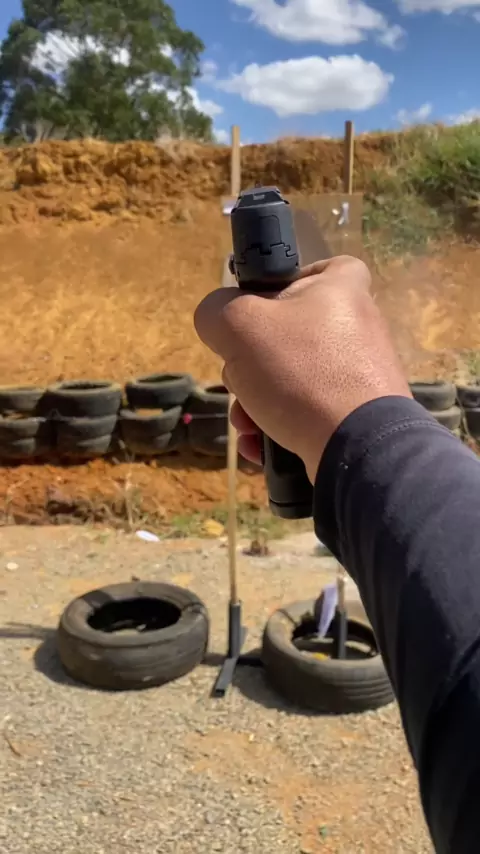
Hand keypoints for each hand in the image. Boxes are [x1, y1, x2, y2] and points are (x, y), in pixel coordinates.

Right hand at [194, 255, 410, 481]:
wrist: (357, 446)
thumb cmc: (300, 371)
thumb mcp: (238, 326)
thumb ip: (215, 311)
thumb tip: (217, 322)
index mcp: (342, 290)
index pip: (320, 266)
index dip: (288, 281)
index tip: (261, 306)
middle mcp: (357, 328)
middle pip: (289, 334)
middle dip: (250, 365)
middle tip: (241, 380)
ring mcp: (361, 376)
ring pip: (292, 380)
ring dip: (257, 404)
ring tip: (248, 424)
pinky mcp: (359, 416)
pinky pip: (308, 413)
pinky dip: (279, 428)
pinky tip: (261, 445)